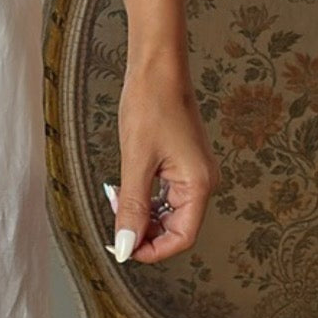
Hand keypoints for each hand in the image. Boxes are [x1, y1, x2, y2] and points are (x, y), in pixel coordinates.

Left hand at [107, 53, 219, 264]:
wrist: (158, 67)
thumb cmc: (151, 104)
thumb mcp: (136, 160)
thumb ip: (132, 207)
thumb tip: (126, 244)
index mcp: (199, 184)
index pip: (182, 238)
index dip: (152, 249)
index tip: (123, 248)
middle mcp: (202, 181)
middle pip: (176, 227)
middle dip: (144, 229)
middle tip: (114, 220)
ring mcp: (194, 171)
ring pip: (169, 211)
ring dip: (143, 213)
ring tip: (117, 199)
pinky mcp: (184, 161)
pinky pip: (167, 192)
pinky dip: (146, 196)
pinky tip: (126, 188)